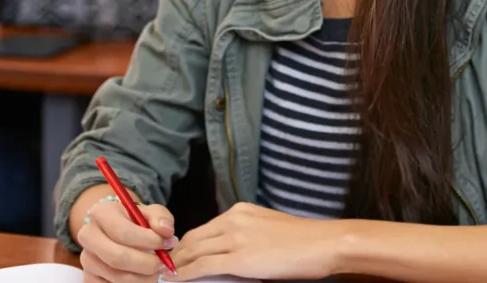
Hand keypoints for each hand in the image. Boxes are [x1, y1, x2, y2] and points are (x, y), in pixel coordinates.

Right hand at [79, 199, 176, 282]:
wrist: (117, 231)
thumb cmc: (136, 221)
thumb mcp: (150, 212)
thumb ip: (161, 218)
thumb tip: (166, 232)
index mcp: (101, 213)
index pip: (123, 232)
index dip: (149, 241)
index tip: (166, 244)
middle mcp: (88, 236)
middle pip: (117, 257)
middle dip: (146, 264)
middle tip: (162, 264)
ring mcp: (86, 259)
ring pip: (117, 277)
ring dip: (143, 278)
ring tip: (155, 271)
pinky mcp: (88, 278)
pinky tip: (142, 277)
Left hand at [172, 202, 341, 280]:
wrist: (323, 243)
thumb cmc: (303, 240)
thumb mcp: (269, 227)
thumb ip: (247, 234)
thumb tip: (231, 252)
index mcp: (240, 211)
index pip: (203, 228)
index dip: (186, 244)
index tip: (176, 256)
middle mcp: (234, 219)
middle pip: (194, 238)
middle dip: (176, 255)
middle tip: (163, 268)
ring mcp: (236, 238)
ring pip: (194, 251)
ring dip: (176, 265)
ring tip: (164, 275)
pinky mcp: (239, 258)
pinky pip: (203, 266)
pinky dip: (184, 274)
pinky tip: (175, 280)